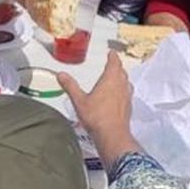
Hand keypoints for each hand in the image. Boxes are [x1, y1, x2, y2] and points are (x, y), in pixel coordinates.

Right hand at [59, 53, 138, 169]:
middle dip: (117, 66)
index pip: (114, 63)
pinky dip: (123, 90)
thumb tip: (61, 75)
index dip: (113, 57)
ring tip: (117, 78)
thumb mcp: (79, 100)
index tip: (112, 53)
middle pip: (122, 72)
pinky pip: (127, 94)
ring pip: (126, 82)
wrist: (112, 136)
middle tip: (113, 63)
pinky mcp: (128, 108)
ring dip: (122, 78)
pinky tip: (118, 96)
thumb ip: (70, 86)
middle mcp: (121, 86)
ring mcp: (126, 97)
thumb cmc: (96, 116)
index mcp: (110, 80)